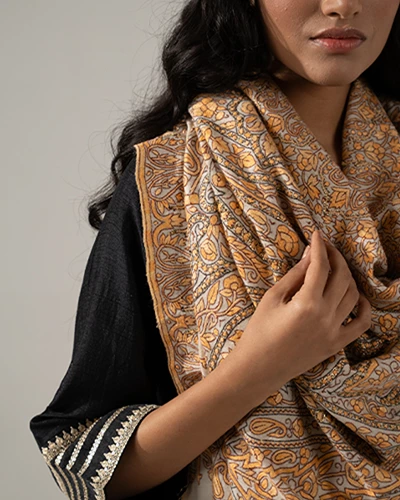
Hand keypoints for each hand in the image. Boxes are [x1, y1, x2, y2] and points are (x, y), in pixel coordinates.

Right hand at [225, 229, 371, 405]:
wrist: (258, 369)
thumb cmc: (258, 332)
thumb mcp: (272, 298)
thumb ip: (295, 275)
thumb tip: (311, 254)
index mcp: (307, 304)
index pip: (320, 267)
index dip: (319, 247)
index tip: (317, 234)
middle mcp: (326, 317)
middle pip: (341, 277)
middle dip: (335, 257)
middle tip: (325, 247)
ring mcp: (334, 332)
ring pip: (353, 295)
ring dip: (347, 276)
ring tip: (334, 267)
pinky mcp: (337, 345)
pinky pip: (361, 323)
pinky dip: (363, 307)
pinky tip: (354, 296)